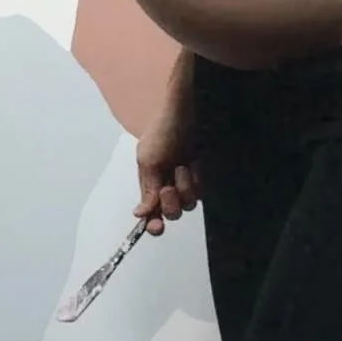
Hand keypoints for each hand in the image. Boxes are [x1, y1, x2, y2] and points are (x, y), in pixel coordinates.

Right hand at [135, 94, 200, 235]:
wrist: (185, 113)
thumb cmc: (162, 132)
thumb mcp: (148, 161)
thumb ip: (148, 190)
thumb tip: (140, 214)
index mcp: (149, 185)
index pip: (151, 214)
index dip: (153, 225)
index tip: (156, 226)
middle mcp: (167, 187)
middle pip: (172, 214)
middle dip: (171, 203)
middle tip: (169, 187)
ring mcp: (185, 182)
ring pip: (189, 204)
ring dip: (185, 186)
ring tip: (182, 165)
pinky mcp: (199, 176)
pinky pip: (201, 191)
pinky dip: (197, 179)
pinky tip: (193, 163)